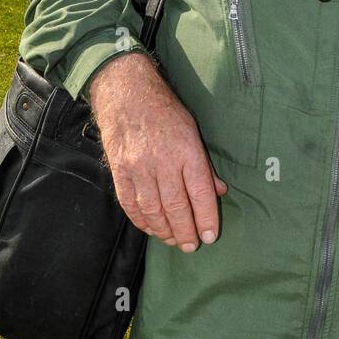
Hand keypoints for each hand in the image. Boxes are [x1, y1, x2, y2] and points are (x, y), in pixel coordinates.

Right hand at [89, 52, 227, 251]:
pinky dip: (141, 221)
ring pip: (153, 211)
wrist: (126, 92)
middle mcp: (163, 162)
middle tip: (192, 245)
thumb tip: (218, 192)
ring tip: (173, 240)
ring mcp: (138, 168)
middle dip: (186, 231)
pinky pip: (130, 204)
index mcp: (187, 151)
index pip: (200, 193)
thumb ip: (204, 164)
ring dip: (164, 231)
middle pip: (176, 207)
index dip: (206, 218)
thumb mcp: (192, 131)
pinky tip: (151, 228)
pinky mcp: (120, 171)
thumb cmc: (164, 110)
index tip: (210, 236)